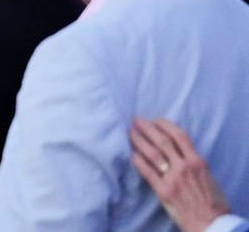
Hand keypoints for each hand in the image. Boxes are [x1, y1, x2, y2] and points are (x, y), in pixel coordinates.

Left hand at [130, 117, 229, 231]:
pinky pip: (146, 171)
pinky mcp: (163, 191)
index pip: (179, 135)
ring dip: (139, 141)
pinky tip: (131, 154)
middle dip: (147, 128)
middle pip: (162, 140)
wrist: (211, 223)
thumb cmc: (211, 201)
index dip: (164, 124)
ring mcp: (173, 178)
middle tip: (135, 120)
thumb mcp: (207, 175)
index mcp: (197, 161)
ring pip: (152, 153)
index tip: (154, 120)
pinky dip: (137, 160)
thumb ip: (192, 161)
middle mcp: (184, 166)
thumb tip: (177, 148)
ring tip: (130, 133)